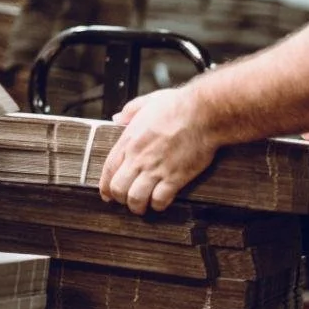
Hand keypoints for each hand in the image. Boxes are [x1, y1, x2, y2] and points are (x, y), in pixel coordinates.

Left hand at [98, 87, 217, 214]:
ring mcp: (156, 169)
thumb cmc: (178, 106)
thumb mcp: (148, 101)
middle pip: (118, 188)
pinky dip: (158, 205)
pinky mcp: (175, 177)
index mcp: (129, 140)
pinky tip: (161, 202)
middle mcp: (139, 157)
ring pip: (136, 198)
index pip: (108, 169)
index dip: (105, 186)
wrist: (203, 113)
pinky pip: (160, 200)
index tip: (107, 194)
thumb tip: (117, 118)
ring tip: (142, 206)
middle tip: (126, 201)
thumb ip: (130, 111)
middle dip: (120, 198)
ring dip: (137, 206)